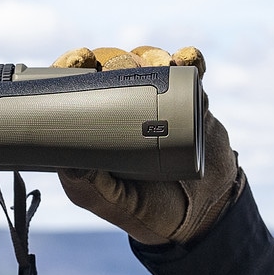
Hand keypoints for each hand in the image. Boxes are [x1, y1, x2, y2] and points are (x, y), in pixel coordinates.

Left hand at [48, 44, 243, 246]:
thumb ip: (91, 188)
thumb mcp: (114, 203)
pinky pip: (192, 73)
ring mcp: (162, 102)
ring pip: (151, 63)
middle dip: (114, 58)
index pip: (80, 86)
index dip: (75, 65)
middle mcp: (128, 108)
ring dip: (150, 56)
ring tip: (156, 63)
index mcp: (98, 126)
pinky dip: (189, 59)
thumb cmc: (148, 211)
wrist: (203, 218)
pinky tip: (185, 58)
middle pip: (115, 67)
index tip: (78, 60)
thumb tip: (69, 165)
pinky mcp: (194, 103)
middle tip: (117, 65)